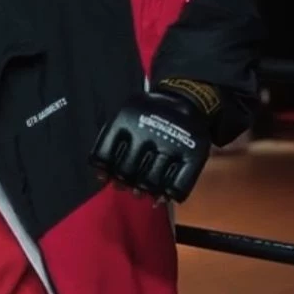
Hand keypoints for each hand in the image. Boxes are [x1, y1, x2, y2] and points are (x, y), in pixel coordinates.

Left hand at [88, 80, 217, 203]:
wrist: (186, 98)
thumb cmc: (148, 113)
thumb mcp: (125, 115)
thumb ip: (110, 142)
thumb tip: (101, 178)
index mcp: (125, 121)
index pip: (104, 155)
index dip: (104, 171)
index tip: (107, 177)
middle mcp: (146, 133)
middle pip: (126, 172)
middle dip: (124, 183)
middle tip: (127, 186)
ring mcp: (170, 145)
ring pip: (150, 182)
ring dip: (144, 191)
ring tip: (142, 191)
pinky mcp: (192, 154)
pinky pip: (179, 185)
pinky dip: (170, 195)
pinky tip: (165, 196)